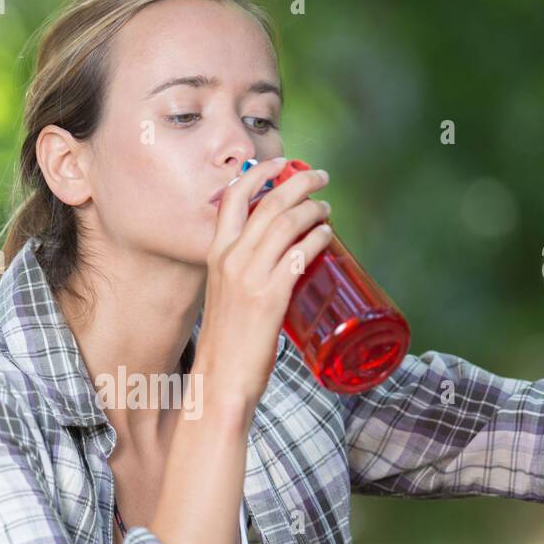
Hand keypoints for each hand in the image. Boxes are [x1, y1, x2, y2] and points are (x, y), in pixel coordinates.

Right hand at [193, 156, 332, 412]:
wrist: (219, 381)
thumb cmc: (225, 344)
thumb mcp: (224, 297)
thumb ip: (242, 275)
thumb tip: (276, 263)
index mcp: (215, 256)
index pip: (234, 199)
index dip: (260, 173)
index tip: (280, 162)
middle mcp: (230, 260)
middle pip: (269, 203)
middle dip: (299, 181)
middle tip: (319, 176)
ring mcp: (250, 277)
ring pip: (287, 223)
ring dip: (313, 208)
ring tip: (327, 207)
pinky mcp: (270, 297)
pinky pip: (300, 254)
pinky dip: (317, 238)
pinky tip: (327, 236)